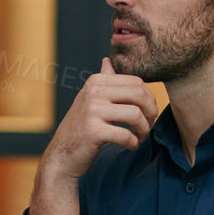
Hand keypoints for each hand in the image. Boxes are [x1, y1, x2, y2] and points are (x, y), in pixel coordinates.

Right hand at [29, 58, 157, 214]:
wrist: (62, 154)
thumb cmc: (81, 127)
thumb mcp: (90, 99)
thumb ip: (103, 80)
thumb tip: (108, 59)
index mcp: (96, 81)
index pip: (137, 82)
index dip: (150, 99)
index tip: (148, 113)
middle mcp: (93, 92)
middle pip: (139, 95)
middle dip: (151, 112)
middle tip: (148, 126)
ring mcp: (92, 111)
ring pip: (135, 115)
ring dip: (144, 129)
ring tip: (140, 137)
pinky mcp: (93, 131)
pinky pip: (126, 135)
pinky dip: (133, 143)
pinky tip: (131, 146)